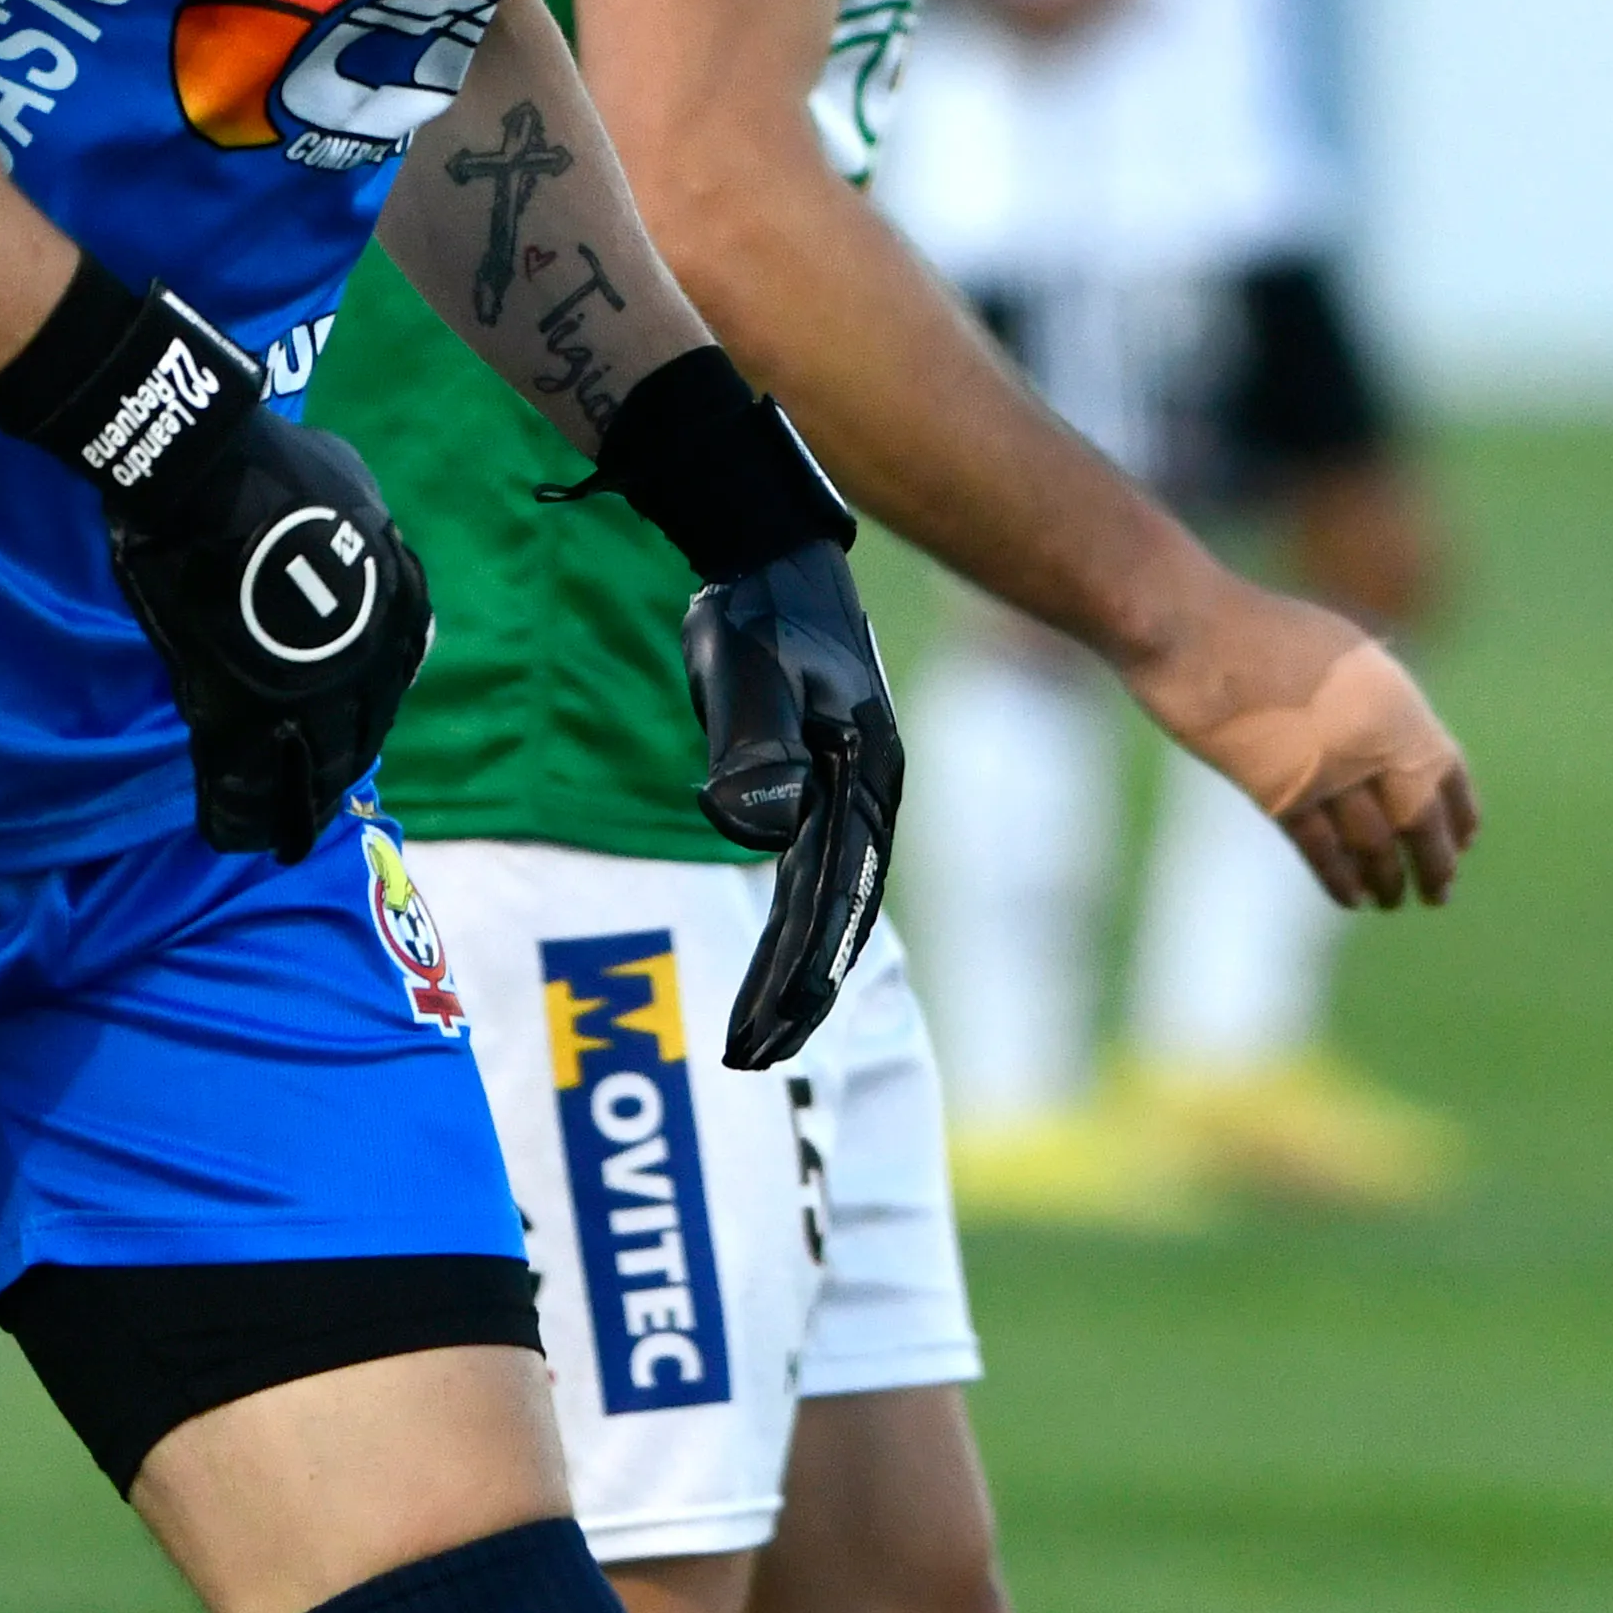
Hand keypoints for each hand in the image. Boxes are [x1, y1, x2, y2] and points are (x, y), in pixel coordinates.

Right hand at [105, 404, 428, 857]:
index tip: (348, 732)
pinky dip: (238, 811)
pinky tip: (229, 833)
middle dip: (336, 770)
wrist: (214, 478)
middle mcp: (367, 665)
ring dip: (295, 808)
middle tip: (316, 802)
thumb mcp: (348, 482)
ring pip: (311, 773)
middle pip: (356, 739)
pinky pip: (246, 780)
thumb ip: (355, 523)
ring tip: (279, 838)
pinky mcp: (245, 713)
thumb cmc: (274, 470)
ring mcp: (307, 695)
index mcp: (397, 611)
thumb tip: (346, 529)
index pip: (392, 680)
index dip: (364, 712)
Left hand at [686, 537, 904, 1067]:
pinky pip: (813, 869)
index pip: (830, 900)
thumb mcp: (744, 667)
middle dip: (796, 993)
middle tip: (752, 1060)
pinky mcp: (824, 779)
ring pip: (826, 900)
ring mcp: (850, 787)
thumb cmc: (751, 607)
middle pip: (835, 915)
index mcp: (863, 777)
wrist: (764, 552)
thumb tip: (759, 827)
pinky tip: (776, 957)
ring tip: (760, 1032)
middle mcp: (868, 792)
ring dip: (796, 967)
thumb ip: (752, 744)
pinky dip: (794, 920)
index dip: (797, 974)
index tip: (763, 1035)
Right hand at [1137, 581, 1474, 909]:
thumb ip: (1368, 696)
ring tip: (1393, 901)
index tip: (1464, 842)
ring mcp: (1327, 770)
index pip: (1446, 772)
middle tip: (1439, 893)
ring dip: (1388, 879)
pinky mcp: (1278, 793)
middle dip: (1434, 862)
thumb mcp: (1335, 649)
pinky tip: (1350, 898)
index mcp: (1395, 700)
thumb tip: (1386, 736)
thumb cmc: (1254, 626)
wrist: (1190, 629)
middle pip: (1419, 818)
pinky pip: (1320, 849)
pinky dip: (1338, 879)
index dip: (1459, 813)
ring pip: (1374, 843)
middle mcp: (1373, 741)